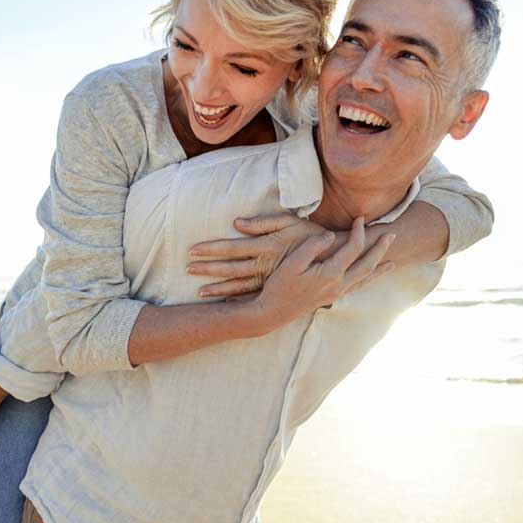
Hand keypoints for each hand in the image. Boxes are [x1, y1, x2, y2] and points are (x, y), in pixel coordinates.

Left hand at [188, 213, 328, 297]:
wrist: (334, 256)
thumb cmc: (310, 234)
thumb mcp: (289, 222)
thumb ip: (263, 223)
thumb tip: (237, 223)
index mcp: (266, 246)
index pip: (232, 248)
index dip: (212, 249)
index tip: (193, 250)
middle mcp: (265, 265)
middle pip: (230, 268)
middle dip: (208, 269)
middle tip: (188, 268)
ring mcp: (269, 278)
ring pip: (239, 285)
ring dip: (218, 287)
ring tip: (199, 291)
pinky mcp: (275, 286)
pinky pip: (252, 294)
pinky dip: (236, 298)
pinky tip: (222, 300)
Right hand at [250, 217, 394, 333]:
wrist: (273, 313)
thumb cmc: (279, 286)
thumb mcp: (292, 263)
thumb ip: (313, 246)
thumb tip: (331, 235)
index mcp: (330, 274)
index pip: (353, 249)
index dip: (359, 232)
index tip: (360, 218)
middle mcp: (339, 285)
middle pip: (367, 264)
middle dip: (380, 249)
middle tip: (391, 235)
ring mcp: (337, 293)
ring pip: (365, 279)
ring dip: (379, 268)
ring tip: (393, 262)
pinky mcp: (332, 297)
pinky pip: (357, 286)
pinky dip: (369, 280)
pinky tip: (372, 278)